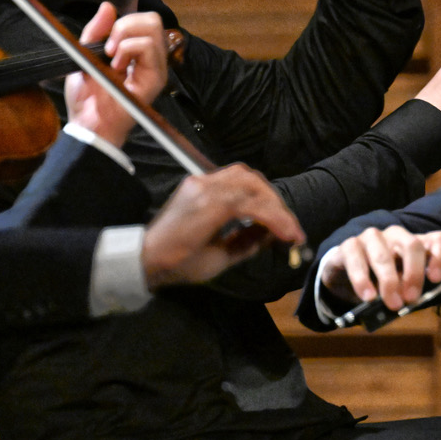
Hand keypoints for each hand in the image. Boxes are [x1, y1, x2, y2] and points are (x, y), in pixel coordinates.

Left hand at [64, 2, 169, 146]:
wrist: (88, 123)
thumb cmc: (87, 97)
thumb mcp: (85, 55)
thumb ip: (96, 31)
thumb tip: (108, 6)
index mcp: (136, 52)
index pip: (142, 20)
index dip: (122, 22)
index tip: (104, 41)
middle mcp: (150, 58)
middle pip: (152, 19)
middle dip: (126, 24)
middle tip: (110, 46)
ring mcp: (156, 67)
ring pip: (153, 27)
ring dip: (125, 36)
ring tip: (112, 57)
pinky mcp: (157, 78)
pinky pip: (149, 46)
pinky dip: (129, 48)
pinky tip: (117, 65)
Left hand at [142, 164, 306, 287]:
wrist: (146, 254)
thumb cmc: (179, 264)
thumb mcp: (217, 262)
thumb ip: (248, 245)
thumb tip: (272, 235)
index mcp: (208, 209)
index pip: (254, 205)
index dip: (279, 219)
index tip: (294, 236)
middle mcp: (205, 187)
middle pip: (253, 185)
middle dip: (276, 205)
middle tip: (289, 228)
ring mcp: (200, 181)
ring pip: (244, 175)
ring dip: (265, 193)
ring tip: (275, 215)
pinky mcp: (198, 181)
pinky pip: (231, 177)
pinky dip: (250, 189)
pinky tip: (256, 206)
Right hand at [322, 225, 440, 310]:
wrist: (345, 278)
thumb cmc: (380, 284)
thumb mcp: (401, 289)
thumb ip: (409, 291)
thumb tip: (410, 300)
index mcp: (416, 245)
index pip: (439, 240)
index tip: (436, 279)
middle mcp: (397, 236)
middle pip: (412, 245)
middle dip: (413, 274)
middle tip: (411, 299)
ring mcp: (372, 238)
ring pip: (383, 253)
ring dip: (389, 281)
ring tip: (391, 304)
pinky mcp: (349, 245)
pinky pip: (356, 258)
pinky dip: (362, 279)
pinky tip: (367, 296)